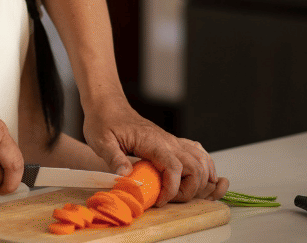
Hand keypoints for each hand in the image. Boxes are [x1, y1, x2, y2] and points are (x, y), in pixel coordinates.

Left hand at [82, 96, 226, 205]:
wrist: (108, 105)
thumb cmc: (104, 121)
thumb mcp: (102, 141)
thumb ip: (114, 158)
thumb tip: (125, 175)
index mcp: (152, 142)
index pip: (174, 168)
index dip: (172, 189)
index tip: (159, 200)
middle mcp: (167, 141)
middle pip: (195, 167)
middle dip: (189, 189)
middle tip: (170, 199)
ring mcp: (171, 141)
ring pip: (201, 160)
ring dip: (200, 180)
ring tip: (184, 193)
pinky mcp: (171, 142)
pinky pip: (196, 152)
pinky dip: (204, 166)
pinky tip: (201, 177)